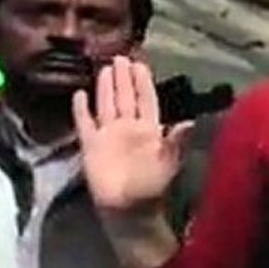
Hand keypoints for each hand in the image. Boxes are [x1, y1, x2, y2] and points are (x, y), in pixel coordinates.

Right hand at [73, 56, 191, 214]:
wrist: (129, 211)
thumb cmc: (152, 187)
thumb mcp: (169, 162)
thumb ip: (177, 142)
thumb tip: (189, 122)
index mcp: (149, 130)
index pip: (146, 100)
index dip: (143, 83)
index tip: (140, 64)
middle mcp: (129, 129)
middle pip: (125, 98)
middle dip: (124, 78)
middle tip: (121, 57)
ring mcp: (109, 136)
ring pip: (107, 106)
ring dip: (106, 88)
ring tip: (105, 68)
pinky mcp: (91, 146)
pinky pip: (85, 123)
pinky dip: (81, 110)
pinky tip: (79, 94)